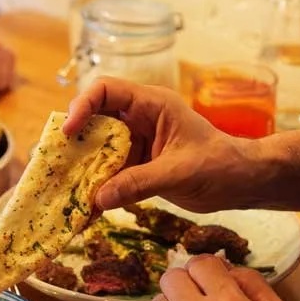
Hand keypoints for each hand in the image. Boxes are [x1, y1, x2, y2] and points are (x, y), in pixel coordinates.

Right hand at [61, 77, 260, 212]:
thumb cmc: (221, 165)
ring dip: (81, 169)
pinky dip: (96, 190)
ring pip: (96, 150)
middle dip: (74, 142)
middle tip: (56, 163)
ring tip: (64, 189)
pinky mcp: (135, 166)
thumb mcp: (180, 172)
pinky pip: (107, 174)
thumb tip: (98, 198)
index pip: (106, 90)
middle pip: (93, 120)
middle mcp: (137, 120)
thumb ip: (139, 183)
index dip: (82, 105)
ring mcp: (134, 143)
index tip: (70, 131)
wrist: (243, 184)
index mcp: (150, 105)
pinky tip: (86, 209)